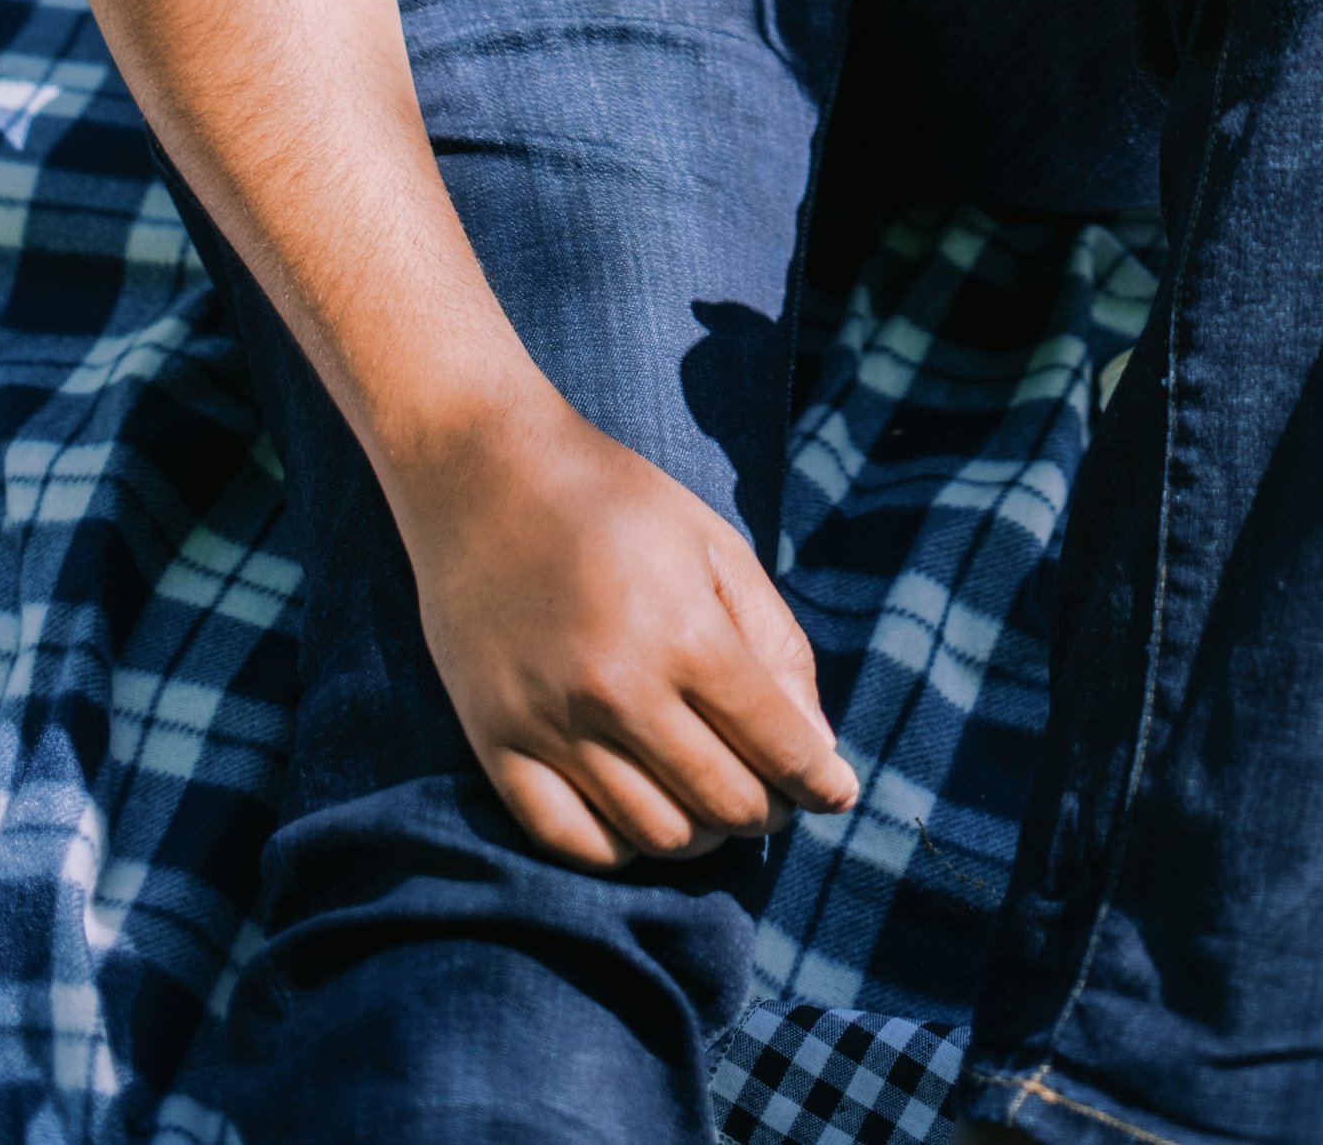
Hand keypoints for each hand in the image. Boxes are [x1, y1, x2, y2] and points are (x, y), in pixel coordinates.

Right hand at [398, 391, 858, 870]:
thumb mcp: (717, 547)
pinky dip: (622, 848)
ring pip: (656, 837)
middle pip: (724, 805)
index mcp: (686, 634)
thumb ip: (775, 644)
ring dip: (704, 836)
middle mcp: (620, 691)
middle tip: (778, 795)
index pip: (777, 746)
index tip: (837, 792)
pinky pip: (572, 843)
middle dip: (771, 811)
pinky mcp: (497, 746)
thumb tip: (817, 745)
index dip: (821, 782)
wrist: (485, 475)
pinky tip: (643, 816)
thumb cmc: (616, 503)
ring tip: (713, 802)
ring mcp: (552, 726)